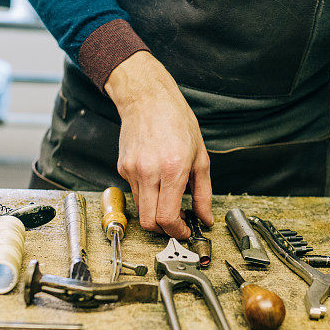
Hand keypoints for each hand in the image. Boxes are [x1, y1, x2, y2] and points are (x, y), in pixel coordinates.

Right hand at [105, 51, 212, 238]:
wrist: (148, 98)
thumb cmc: (177, 121)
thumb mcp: (201, 157)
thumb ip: (204, 193)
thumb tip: (206, 218)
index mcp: (172, 169)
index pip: (167, 217)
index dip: (177, 231)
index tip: (185, 230)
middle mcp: (149, 172)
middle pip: (149, 221)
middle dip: (164, 230)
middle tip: (177, 224)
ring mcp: (132, 171)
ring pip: (141, 209)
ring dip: (155, 212)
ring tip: (169, 199)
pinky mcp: (123, 168)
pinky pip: (135, 192)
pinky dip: (147, 195)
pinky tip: (157, 180)